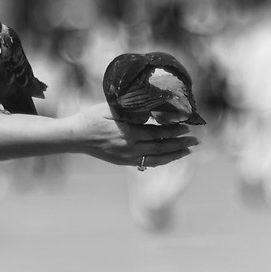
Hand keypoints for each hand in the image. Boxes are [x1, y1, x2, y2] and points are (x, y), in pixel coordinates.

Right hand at [65, 107, 198, 168]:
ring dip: (173, 155)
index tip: (188, 127)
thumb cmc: (91, 117)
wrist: (75, 136)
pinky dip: (160, 160)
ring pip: (155, 159)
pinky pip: (146, 163)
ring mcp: (126, 157)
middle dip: (180, 144)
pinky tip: (168, 157)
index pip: (157, 134)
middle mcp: (129, 148)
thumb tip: (150, 111)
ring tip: (187, 151)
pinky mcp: (122, 162)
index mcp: (128, 134)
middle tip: (195, 141)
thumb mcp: (111, 108)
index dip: (174, 131)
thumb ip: (131, 110)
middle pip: (160, 148)